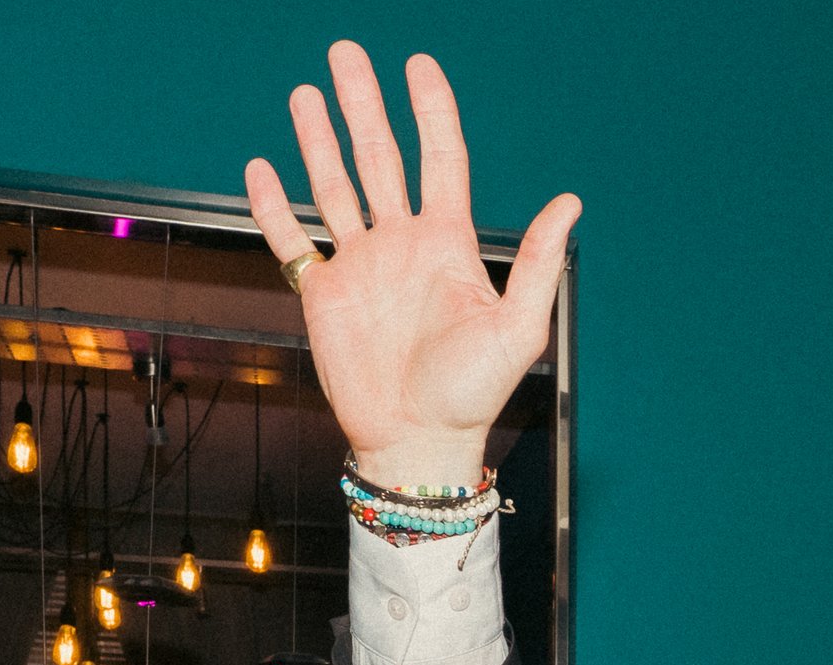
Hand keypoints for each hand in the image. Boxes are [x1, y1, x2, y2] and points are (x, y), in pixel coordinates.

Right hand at [244, 44, 579, 485]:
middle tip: (345, 52)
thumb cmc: (472, 394)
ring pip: (334, 187)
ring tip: (305, 93)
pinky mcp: (322, 295)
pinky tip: (262, 168)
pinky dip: (273, 206)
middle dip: (362, 105)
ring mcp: (360, 267)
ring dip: (318, 140)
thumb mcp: (518, 328)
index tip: (418, 65)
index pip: (440, 160)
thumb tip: (570, 202)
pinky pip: (292, 240)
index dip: (430, 111)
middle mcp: (401, 246)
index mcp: (448, 245)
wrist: (417, 444)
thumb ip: (539, 263)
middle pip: (379, 158)